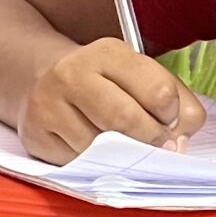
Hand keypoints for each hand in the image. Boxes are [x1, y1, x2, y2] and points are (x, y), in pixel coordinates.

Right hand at [15, 37, 207, 162]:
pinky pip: (76, 161)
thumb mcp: (147, 80)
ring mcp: (49, 102)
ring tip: (124, 147)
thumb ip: (179, 106)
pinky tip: (95, 151)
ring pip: (99, 147)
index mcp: (109, 52)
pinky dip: (94, 164)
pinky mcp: (36, 132)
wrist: (46, 82)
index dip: (173, 117)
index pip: (158, 92)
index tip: (170, 123)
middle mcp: (74, 71)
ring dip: (121, 156)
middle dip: (149, 141)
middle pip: (124, 119)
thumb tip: (179, 144)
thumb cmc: (109, 85)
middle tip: (157, 147)